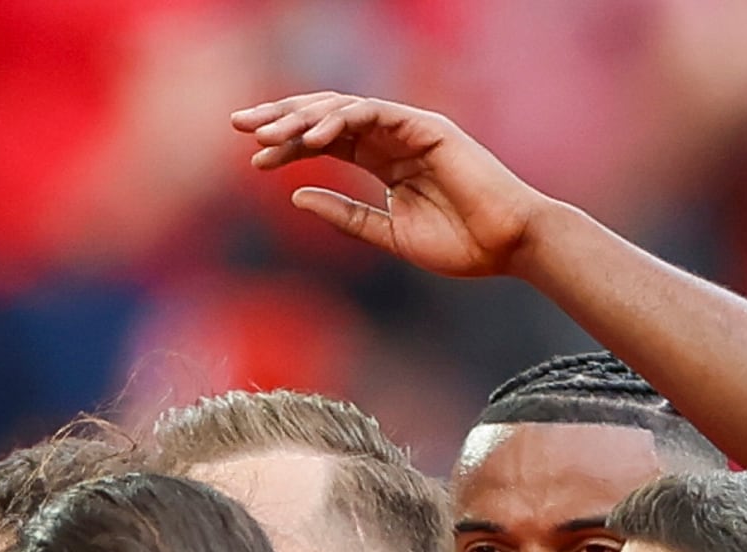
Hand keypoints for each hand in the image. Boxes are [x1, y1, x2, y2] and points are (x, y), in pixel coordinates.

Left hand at [231, 92, 548, 277]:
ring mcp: (410, 128)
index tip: (252, 158)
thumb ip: (344, 214)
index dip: (288, 146)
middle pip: (327, 117)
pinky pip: (374, 114)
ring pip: (344, 109)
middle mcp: (392, 138)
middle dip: (282, 118)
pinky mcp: (427, 126)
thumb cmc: (460, 245)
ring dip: (302, 119)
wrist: (507, 247)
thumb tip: (294, 196)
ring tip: (266, 136)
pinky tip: (310, 138)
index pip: (326, 142)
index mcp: (384, 162)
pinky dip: (340, 120)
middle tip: (239, 125)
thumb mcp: (387, 234)